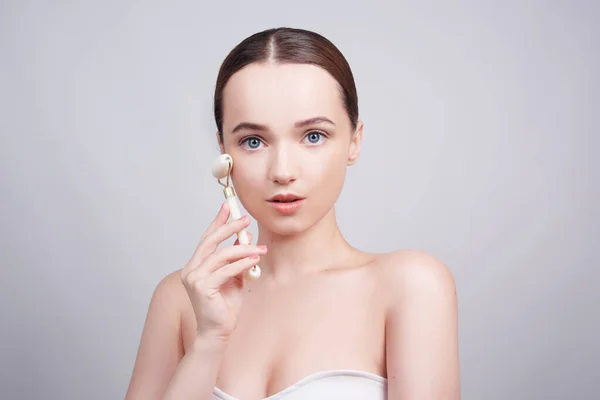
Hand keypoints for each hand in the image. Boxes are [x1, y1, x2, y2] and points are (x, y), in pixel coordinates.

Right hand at [180, 202, 266, 341]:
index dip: (217, 222)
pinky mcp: (202, 287)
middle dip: (228, 227)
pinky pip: (226, 270)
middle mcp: (191, 269)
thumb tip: (244, 238)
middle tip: (245, 220)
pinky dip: (242, 263)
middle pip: (210, 241)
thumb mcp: (234, 277)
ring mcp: (194, 278)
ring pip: (221, 255)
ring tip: (260, 248)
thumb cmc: (225, 306)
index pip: (206, 239)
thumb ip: (236, 260)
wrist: (219, 332)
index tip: (227, 207)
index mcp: (195, 266)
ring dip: (243, 249)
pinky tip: (254, 260)